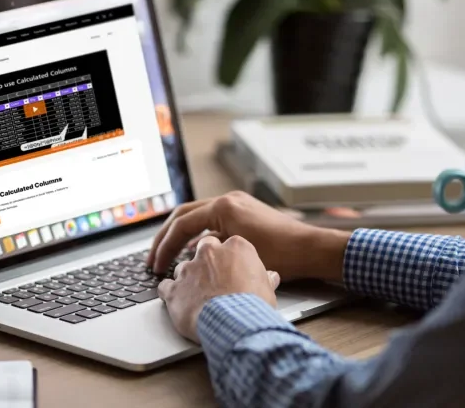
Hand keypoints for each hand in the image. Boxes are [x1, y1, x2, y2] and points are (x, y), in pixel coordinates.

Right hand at [147, 191, 350, 281]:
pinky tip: (194, 255)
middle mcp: (228, 200)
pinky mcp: (244, 212)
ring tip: (168, 257)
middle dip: (165, 238)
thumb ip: (209, 252)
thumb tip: (187, 258)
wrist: (312, 249)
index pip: (182, 224)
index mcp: (224, 207)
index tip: (156, 266)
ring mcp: (237, 203)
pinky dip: (198, 236)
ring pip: (196, 216)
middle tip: (153, 259)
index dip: (165, 247)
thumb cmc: (282, 255)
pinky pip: (212, 221)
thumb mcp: (238, 254)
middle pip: (183, 215)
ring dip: (180, 236)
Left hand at [157, 235, 279, 341]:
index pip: (228, 245)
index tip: (231, 269)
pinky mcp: (174, 288)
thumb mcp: (267, 289)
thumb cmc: (253, 305)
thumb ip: (265, 278)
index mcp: (235, 247)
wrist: (234, 323)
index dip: (229, 259)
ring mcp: (189, 269)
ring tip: (198, 297)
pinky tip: (178, 303)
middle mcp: (209, 253)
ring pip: (183, 268)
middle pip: (203, 249)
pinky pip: (165, 287)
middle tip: (213, 279)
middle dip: (206, 262)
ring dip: (188, 280)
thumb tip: (271, 277)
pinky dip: (170, 294)